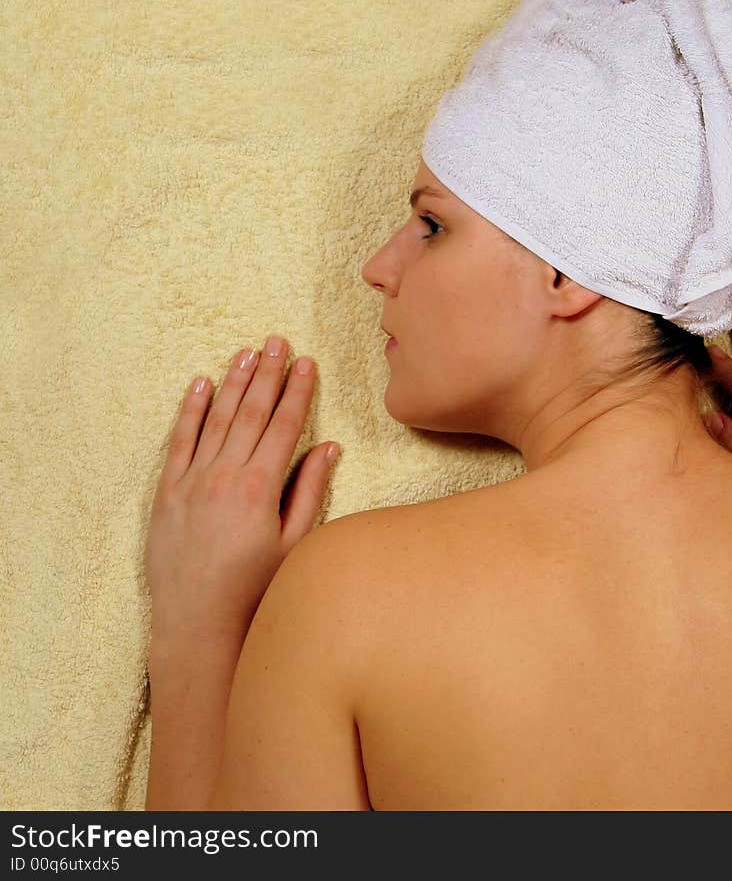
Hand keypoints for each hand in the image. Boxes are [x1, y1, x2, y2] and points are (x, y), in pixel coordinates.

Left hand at [145, 337, 338, 646]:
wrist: (198, 625)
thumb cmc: (255, 589)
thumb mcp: (295, 543)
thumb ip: (310, 491)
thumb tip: (328, 448)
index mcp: (261, 487)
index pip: (284, 425)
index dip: (298, 391)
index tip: (307, 362)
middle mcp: (225, 475)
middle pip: (251, 412)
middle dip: (268, 374)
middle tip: (278, 342)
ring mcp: (192, 480)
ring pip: (216, 418)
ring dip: (234, 383)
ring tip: (247, 353)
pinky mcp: (167, 492)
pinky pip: (179, 440)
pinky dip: (190, 410)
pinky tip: (201, 385)